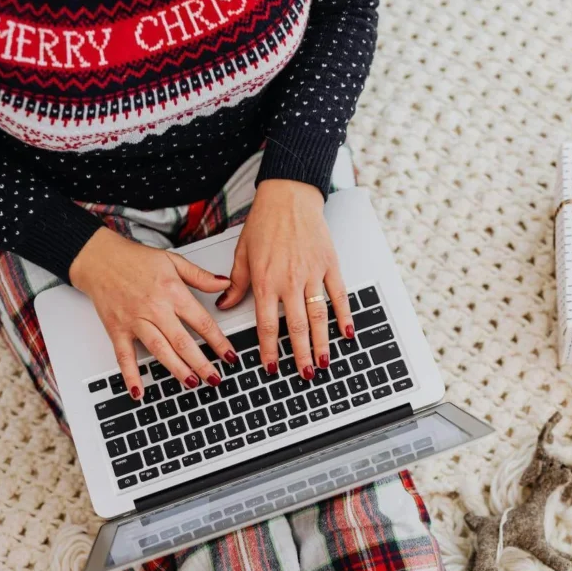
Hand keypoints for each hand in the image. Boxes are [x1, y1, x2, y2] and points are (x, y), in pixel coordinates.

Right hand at [69, 228, 236, 398]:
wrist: (100, 258)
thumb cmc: (135, 259)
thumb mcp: (173, 261)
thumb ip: (200, 276)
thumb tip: (225, 282)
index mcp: (172, 292)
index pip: (202, 321)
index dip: (218, 341)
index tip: (230, 355)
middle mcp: (155, 309)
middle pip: (183, 341)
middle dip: (201, 363)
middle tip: (214, 378)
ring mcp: (135, 321)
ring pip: (159, 350)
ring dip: (177, 369)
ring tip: (191, 383)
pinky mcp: (117, 330)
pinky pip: (124, 356)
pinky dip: (131, 375)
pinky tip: (140, 391)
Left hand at [217, 179, 354, 378]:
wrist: (289, 196)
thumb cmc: (265, 221)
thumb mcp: (242, 253)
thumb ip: (236, 283)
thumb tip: (225, 304)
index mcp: (265, 280)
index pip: (266, 324)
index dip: (269, 349)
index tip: (271, 367)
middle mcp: (289, 280)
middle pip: (296, 326)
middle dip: (300, 354)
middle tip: (305, 374)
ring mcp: (312, 274)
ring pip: (318, 315)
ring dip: (322, 342)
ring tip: (324, 361)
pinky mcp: (329, 265)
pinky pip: (339, 295)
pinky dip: (344, 315)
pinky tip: (346, 332)